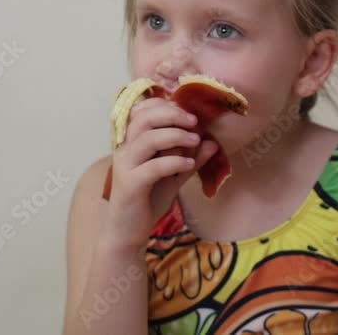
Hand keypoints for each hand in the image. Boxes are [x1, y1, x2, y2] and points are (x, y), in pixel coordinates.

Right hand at [104, 97, 219, 250]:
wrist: (128, 232)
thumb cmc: (148, 200)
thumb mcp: (174, 177)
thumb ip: (190, 159)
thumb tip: (212, 143)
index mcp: (131, 143)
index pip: (141, 110)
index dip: (164, 105)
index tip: (187, 112)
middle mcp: (124, 150)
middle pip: (143, 118)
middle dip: (172, 115)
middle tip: (195, 122)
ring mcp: (125, 166)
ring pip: (147, 139)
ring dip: (175, 136)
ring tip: (195, 140)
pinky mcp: (129, 185)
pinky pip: (151, 167)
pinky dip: (173, 161)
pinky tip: (188, 164)